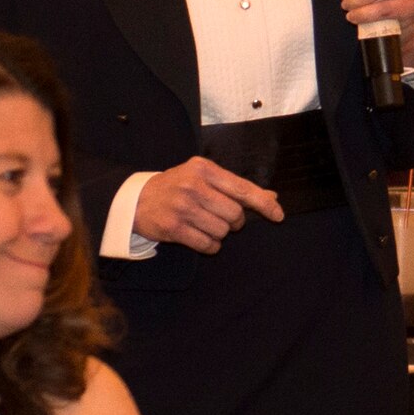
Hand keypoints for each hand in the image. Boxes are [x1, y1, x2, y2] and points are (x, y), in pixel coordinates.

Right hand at [134, 157, 282, 253]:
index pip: (243, 188)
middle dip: (234, 221)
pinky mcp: (173, 228)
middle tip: (222, 218)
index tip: (278, 215)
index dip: (264, 204)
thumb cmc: (176, 187)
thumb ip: (235, 187)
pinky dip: (210, 245)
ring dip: (220, 234)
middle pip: (235, 214)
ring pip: (222, 231)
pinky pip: (207, 244)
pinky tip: (200, 237)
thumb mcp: (203, 177)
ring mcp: (182, 207)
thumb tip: (272, 197)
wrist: (135, 200)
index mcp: (204, 169)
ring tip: (205, 225)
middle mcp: (194, 186)